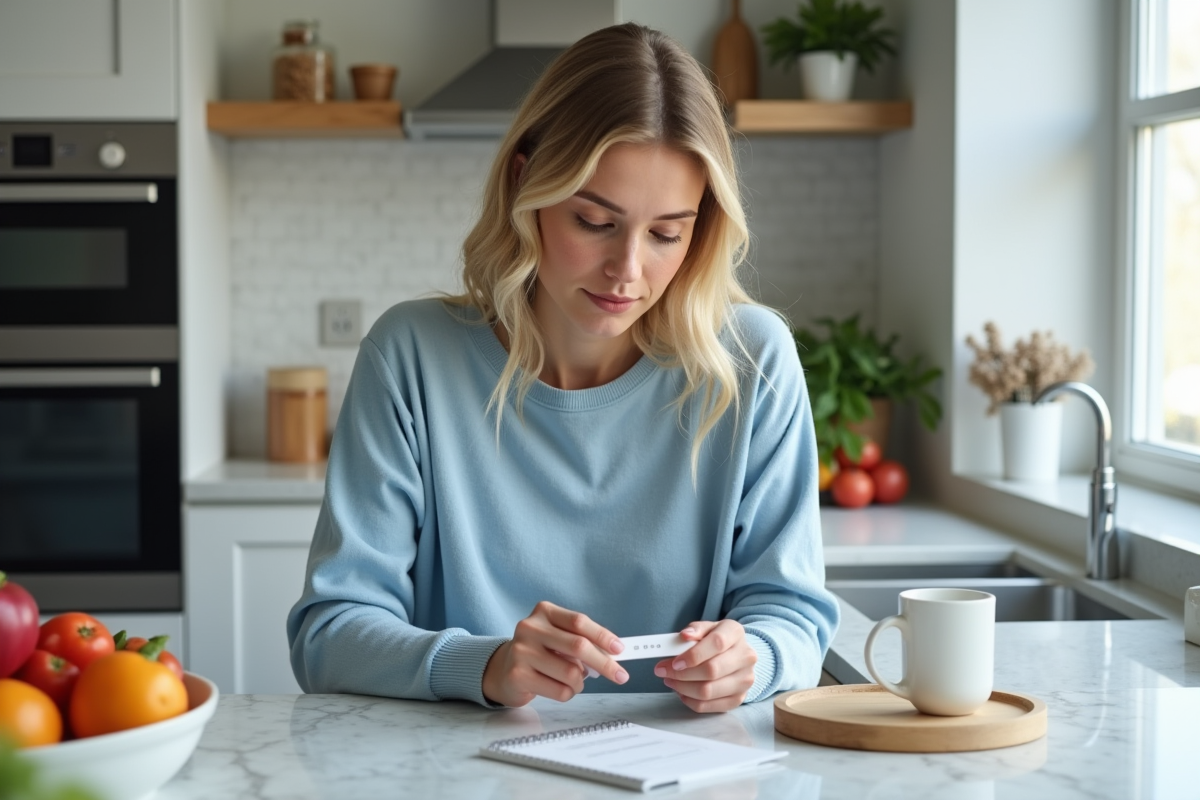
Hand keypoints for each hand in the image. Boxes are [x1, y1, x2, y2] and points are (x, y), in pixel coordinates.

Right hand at [482, 601, 627, 706]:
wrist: (502, 669)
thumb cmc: (539, 652)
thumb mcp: (557, 637)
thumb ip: (581, 640)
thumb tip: (613, 655)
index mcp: (544, 612)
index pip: (579, 622)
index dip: (603, 636)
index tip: (620, 649)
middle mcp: (530, 627)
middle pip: (578, 646)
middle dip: (604, 663)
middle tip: (620, 675)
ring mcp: (521, 651)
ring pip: (571, 672)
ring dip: (581, 682)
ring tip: (575, 681)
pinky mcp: (518, 675)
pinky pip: (559, 691)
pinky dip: (569, 693)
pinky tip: (560, 688)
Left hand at [654, 620, 756, 712]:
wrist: (737, 654)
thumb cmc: (717, 640)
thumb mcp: (706, 628)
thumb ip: (695, 630)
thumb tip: (684, 636)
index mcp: (735, 633)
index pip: (716, 643)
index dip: (693, 655)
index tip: (674, 662)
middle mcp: (746, 657)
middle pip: (712, 670)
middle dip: (682, 674)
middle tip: (664, 671)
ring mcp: (745, 680)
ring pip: (708, 691)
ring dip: (683, 688)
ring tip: (671, 681)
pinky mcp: (739, 698)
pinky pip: (710, 706)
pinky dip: (690, 701)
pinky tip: (682, 692)